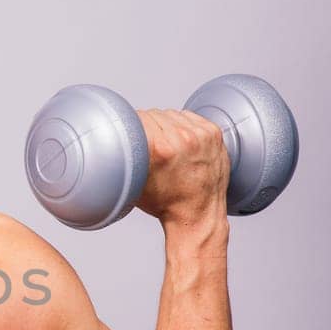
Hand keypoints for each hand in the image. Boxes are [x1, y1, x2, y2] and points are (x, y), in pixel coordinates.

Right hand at [135, 108, 230, 227]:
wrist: (198, 215)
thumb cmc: (167, 204)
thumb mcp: (135, 182)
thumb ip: (126, 155)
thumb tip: (117, 134)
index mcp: (161, 149)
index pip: (138, 118)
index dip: (130, 125)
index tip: (129, 133)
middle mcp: (183, 139)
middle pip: (154, 114)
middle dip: (148, 127)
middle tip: (148, 144)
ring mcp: (201, 135)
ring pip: (171, 114)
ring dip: (165, 124)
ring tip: (165, 145)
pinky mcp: (213, 133)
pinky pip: (189, 117)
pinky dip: (182, 125)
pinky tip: (180, 142)